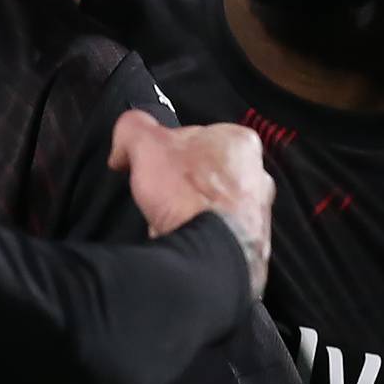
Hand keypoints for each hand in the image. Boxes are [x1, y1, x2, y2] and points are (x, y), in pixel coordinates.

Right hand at [108, 112, 272, 297]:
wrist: (206, 256)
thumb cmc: (188, 196)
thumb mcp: (145, 143)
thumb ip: (133, 127)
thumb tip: (126, 135)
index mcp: (239, 142)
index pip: (196, 135)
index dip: (167, 149)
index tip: (151, 162)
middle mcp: (257, 176)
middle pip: (205, 171)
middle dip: (181, 181)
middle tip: (158, 191)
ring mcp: (256, 213)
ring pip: (210, 203)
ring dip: (189, 209)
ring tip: (167, 218)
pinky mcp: (248, 244)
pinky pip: (215, 232)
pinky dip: (197, 234)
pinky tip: (181, 236)